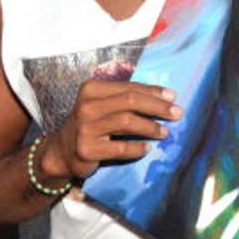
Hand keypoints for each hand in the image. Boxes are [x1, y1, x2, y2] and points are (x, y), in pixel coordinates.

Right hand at [37, 79, 180, 181]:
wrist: (62, 151)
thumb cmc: (91, 125)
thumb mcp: (103, 106)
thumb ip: (126, 99)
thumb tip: (166, 97)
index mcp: (91, 89)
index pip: (129, 87)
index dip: (153, 92)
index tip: (172, 96)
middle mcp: (86, 106)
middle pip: (130, 101)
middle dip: (157, 107)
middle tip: (176, 113)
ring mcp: (85, 128)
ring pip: (126, 122)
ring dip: (150, 127)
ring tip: (164, 132)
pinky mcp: (87, 150)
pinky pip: (120, 147)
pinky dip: (137, 148)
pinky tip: (147, 148)